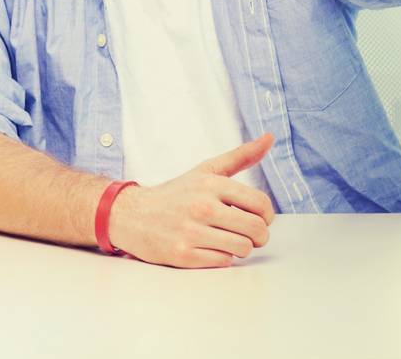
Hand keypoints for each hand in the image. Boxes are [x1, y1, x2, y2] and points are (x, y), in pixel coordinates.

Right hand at [107, 134, 275, 268]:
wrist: (130, 214)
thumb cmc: (175, 194)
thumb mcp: (204, 171)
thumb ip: (239, 157)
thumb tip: (270, 138)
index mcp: (210, 184)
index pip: (261, 204)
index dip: (266, 215)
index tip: (255, 217)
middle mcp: (201, 206)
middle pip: (257, 230)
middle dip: (257, 235)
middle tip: (243, 233)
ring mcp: (191, 231)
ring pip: (243, 249)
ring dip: (238, 247)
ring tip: (223, 239)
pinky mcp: (182, 254)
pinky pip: (223, 262)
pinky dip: (219, 257)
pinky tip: (205, 247)